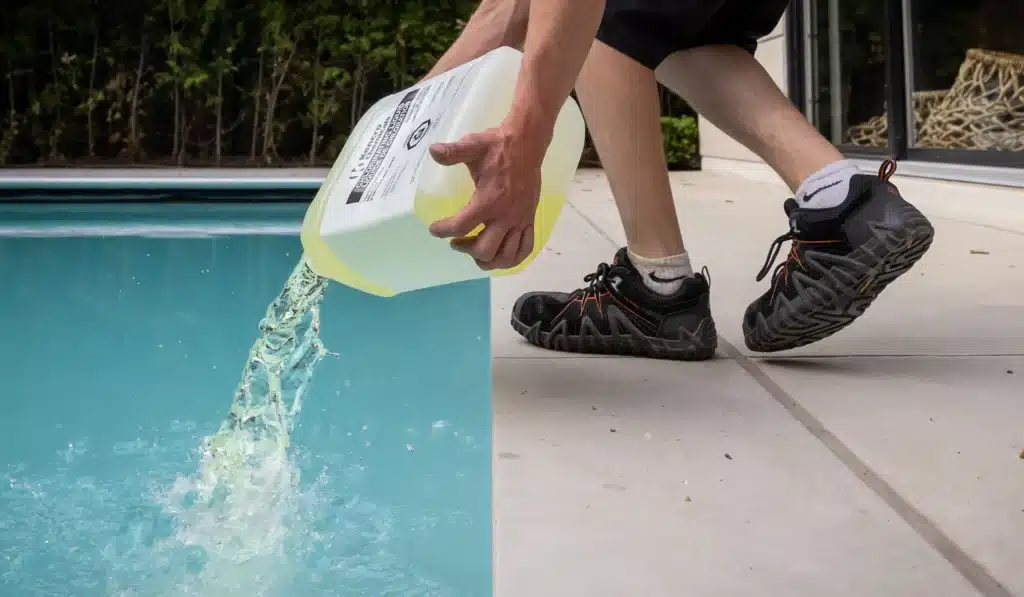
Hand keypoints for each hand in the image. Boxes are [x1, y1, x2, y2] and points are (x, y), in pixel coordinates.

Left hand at [428, 123, 544, 270]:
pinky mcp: (529, 220)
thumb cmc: (497, 146)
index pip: (462, 226)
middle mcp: (506, 215)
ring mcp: (520, 220)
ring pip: (506, 256)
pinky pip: (525, 248)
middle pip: (484, 249)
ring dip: (488, 259)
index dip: (443, 231)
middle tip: (456, 241)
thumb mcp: (473, 145)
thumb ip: (453, 152)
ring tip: (475, 251)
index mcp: (489, 200)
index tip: (434, 229)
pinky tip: (499, 254)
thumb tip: (433, 150)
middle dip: (466, 249)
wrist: (527, 143)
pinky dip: (512, 258)